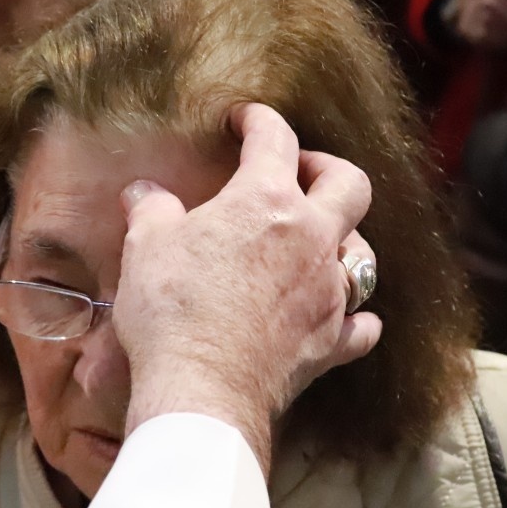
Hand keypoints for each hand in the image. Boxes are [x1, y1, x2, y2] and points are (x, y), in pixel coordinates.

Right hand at [114, 103, 381, 472]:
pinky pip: (362, 325)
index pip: (274, 139)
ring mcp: (329, 292)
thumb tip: (143, 193)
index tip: (245, 120)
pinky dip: (356, 318)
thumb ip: (151, 211)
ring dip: (346, 241)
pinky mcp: (331, 342)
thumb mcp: (145, 248)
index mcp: (265, 202)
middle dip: (327, 168)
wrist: (202, 388)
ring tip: (319, 244)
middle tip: (299, 173)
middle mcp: (311, 239)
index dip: (259, 120)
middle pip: (350, 183)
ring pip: (363, 254)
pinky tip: (344, 317)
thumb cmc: (171, 312)